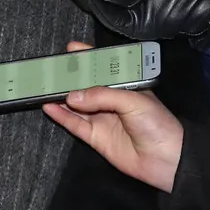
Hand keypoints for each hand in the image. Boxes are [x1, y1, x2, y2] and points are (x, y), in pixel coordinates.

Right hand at [43, 51, 183, 191]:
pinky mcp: (95, 137)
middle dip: (69, 77)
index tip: (70, 49)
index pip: (104, 68)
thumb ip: (102, 95)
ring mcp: (102, 118)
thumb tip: (72, 96)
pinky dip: (61, 116)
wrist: (167, 159)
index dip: (88, 58)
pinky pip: (74, 124)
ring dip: (60, 96)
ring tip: (42, 87)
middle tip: (50, 69)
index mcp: (125, 85)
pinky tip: (48, 107)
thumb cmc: (157, 124)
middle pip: (86, 86)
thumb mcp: (133, 100)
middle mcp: (111, 100)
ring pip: (76, 105)